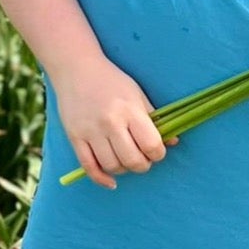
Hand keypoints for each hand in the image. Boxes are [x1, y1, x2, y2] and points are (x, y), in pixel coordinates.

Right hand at [51, 56, 172, 189]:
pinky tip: (111, 180)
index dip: (158, 154)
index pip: (151, 145)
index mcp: (130, 110)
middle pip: (132, 161)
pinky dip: (101, 178)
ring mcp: (91, 131)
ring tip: (126, 160)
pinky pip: (88, 167)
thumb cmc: (111, 81)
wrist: (76, 68)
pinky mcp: (75, 137)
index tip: (157, 151)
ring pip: (112, 166)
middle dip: (143, 165)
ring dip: (123, 169)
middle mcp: (111, 122)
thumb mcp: (137, 94)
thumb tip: (173, 142)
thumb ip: (155, 118)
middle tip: (143, 159)